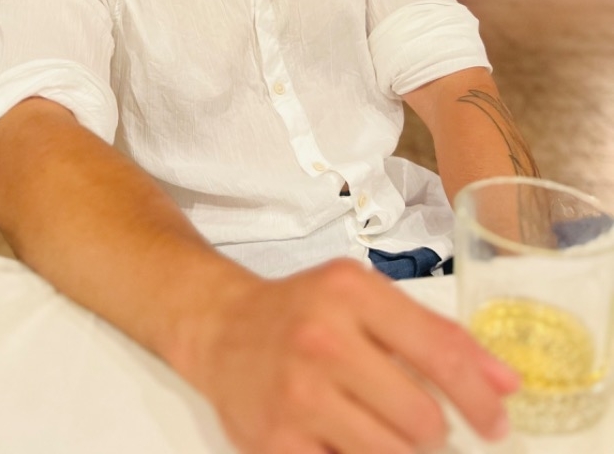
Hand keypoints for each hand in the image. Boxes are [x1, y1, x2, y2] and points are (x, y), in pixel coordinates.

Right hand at [188, 259, 518, 453]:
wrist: (221, 328)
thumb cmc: (303, 312)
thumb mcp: (365, 299)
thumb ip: (435, 334)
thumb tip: (507, 385)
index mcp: (351, 292)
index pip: (440, 353)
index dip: (480, 399)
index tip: (498, 424)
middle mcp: (322, 339)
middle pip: (422, 421)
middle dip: (431, 431)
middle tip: (414, 421)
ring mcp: (297, 394)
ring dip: (398, 451)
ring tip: (376, 427)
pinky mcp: (275, 442)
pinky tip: (343, 438)